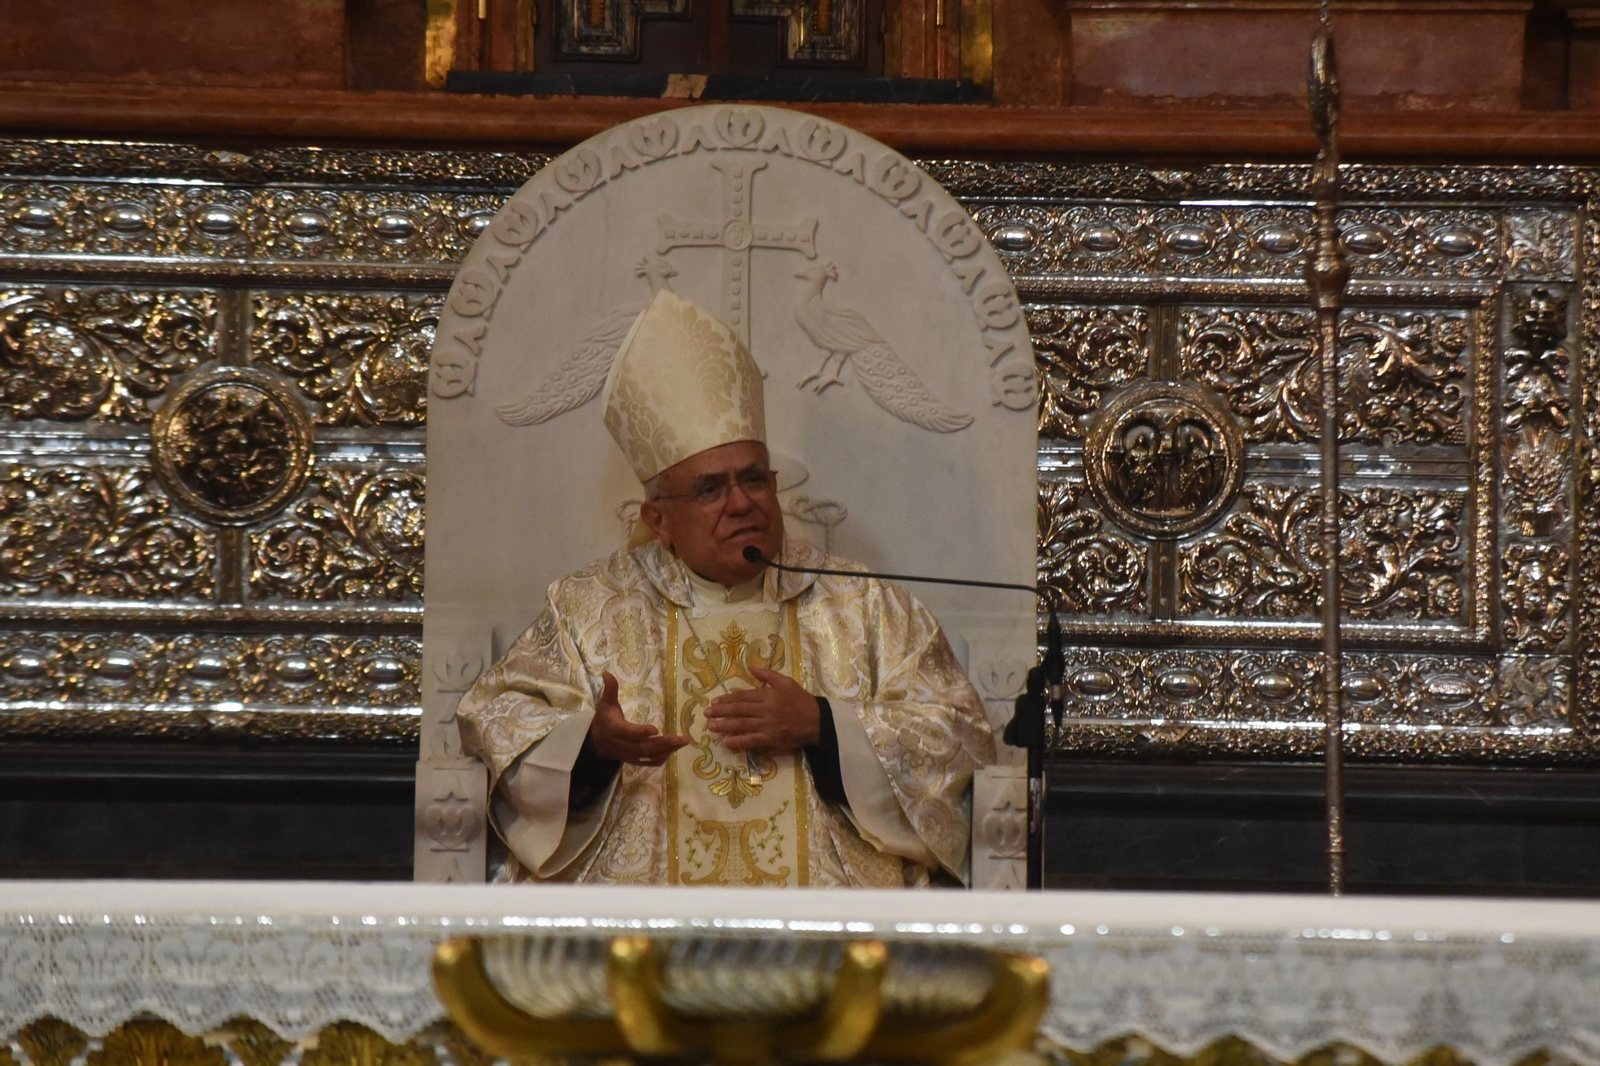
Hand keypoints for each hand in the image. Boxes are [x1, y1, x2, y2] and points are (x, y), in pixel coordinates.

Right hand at [589, 672, 689, 766]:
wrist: (597, 744)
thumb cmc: (605, 720)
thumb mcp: (605, 704)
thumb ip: (610, 690)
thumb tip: (607, 673)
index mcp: (616, 730)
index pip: (628, 733)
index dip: (640, 732)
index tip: (655, 730)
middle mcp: (624, 745)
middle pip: (644, 747)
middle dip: (664, 743)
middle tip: (681, 738)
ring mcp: (630, 755)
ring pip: (650, 756)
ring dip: (667, 750)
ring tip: (683, 741)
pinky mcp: (635, 760)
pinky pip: (650, 762)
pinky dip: (663, 757)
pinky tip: (674, 749)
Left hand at [705, 666, 819, 752]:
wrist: (817, 720)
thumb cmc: (801, 700)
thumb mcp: (786, 682)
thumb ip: (768, 674)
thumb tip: (751, 666)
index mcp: (767, 695)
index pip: (742, 697)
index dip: (727, 699)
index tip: (714, 701)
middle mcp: (764, 710)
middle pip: (738, 710)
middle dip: (720, 712)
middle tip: (706, 713)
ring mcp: (766, 725)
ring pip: (741, 725)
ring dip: (724, 726)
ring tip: (710, 726)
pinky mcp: (770, 739)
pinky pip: (751, 740)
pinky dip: (738, 741)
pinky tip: (727, 742)